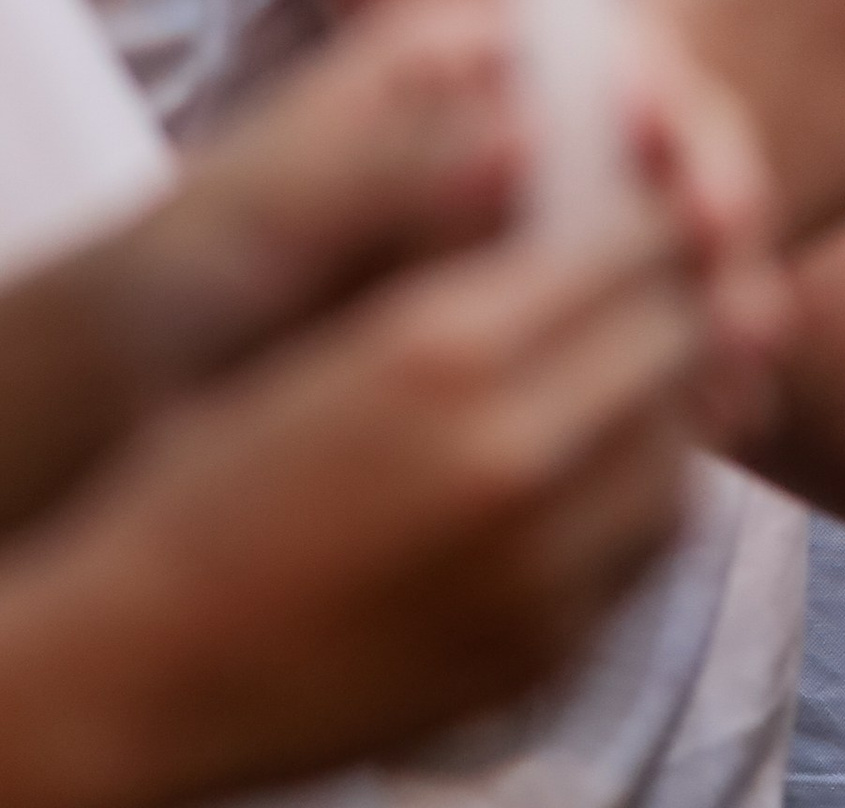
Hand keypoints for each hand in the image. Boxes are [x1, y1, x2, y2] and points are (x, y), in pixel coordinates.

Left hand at [0, 0, 773, 538]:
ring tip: (747, 373)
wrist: (157, 363)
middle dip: (724, 210)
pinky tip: (720, 402)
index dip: (679, 114)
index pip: (611, 43)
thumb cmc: (199, 273)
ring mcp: (542, 185)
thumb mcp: (276, 218)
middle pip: (670, 126)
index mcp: (462, 49)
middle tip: (749, 310)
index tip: (708, 204)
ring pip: (676, 210)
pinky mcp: (552, 270)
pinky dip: (694, 340)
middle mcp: (518, 99)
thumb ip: (393, 171)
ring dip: (727, 283)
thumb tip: (523, 138)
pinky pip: (649, 288)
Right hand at [2, 198, 728, 803]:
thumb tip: (596, 208)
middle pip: (671, 339)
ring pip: (675, 450)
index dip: (657, 209)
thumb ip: (470, 269)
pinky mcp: (535, 652)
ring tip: (655, 363)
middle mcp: (508, 456)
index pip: (629, 243)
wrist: (141, 668)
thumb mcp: (335, 335)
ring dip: (680, 397)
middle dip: (686, 296)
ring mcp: (531, 569)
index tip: (656, 193)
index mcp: (445, 348)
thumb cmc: (213, 477)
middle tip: (683, 271)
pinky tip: (620, 464)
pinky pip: (647, 552)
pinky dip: (653, 495)